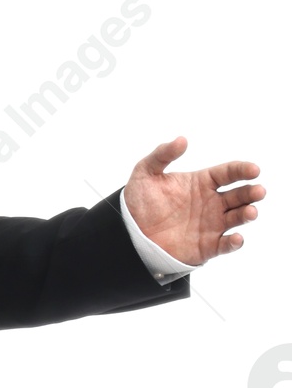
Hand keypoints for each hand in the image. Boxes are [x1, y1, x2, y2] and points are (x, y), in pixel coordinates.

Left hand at [123, 137, 264, 265]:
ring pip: (237, 218)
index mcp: (202, 183)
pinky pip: (224, 245)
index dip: (242, 170)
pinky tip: (237, 239)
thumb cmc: (139, 201)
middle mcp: (212, 203)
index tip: (254, 170)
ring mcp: (211, 225)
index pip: (228, 173)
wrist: (129, 233)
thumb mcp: (145, 173)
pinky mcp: (206, 246)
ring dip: (247, 214)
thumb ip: (162, 155)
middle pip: (239, 195)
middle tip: (258, 191)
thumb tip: (182, 140)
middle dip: (251, 193)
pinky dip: (233, 243)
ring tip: (250, 212)